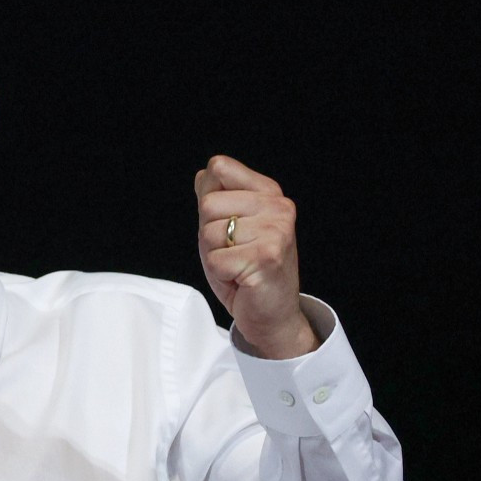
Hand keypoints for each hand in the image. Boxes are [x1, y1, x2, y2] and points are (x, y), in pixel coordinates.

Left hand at [195, 155, 318, 358]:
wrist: (272, 312)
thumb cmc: (247, 268)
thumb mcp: (227, 226)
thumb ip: (216, 198)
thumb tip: (203, 173)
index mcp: (269, 192)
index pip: (218, 167)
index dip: (208, 199)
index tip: (228, 223)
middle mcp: (277, 207)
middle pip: (207, 204)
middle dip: (209, 233)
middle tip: (233, 250)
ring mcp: (275, 232)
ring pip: (209, 233)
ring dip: (215, 255)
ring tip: (238, 264)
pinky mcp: (266, 258)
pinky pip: (215, 260)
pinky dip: (220, 274)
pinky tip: (241, 278)